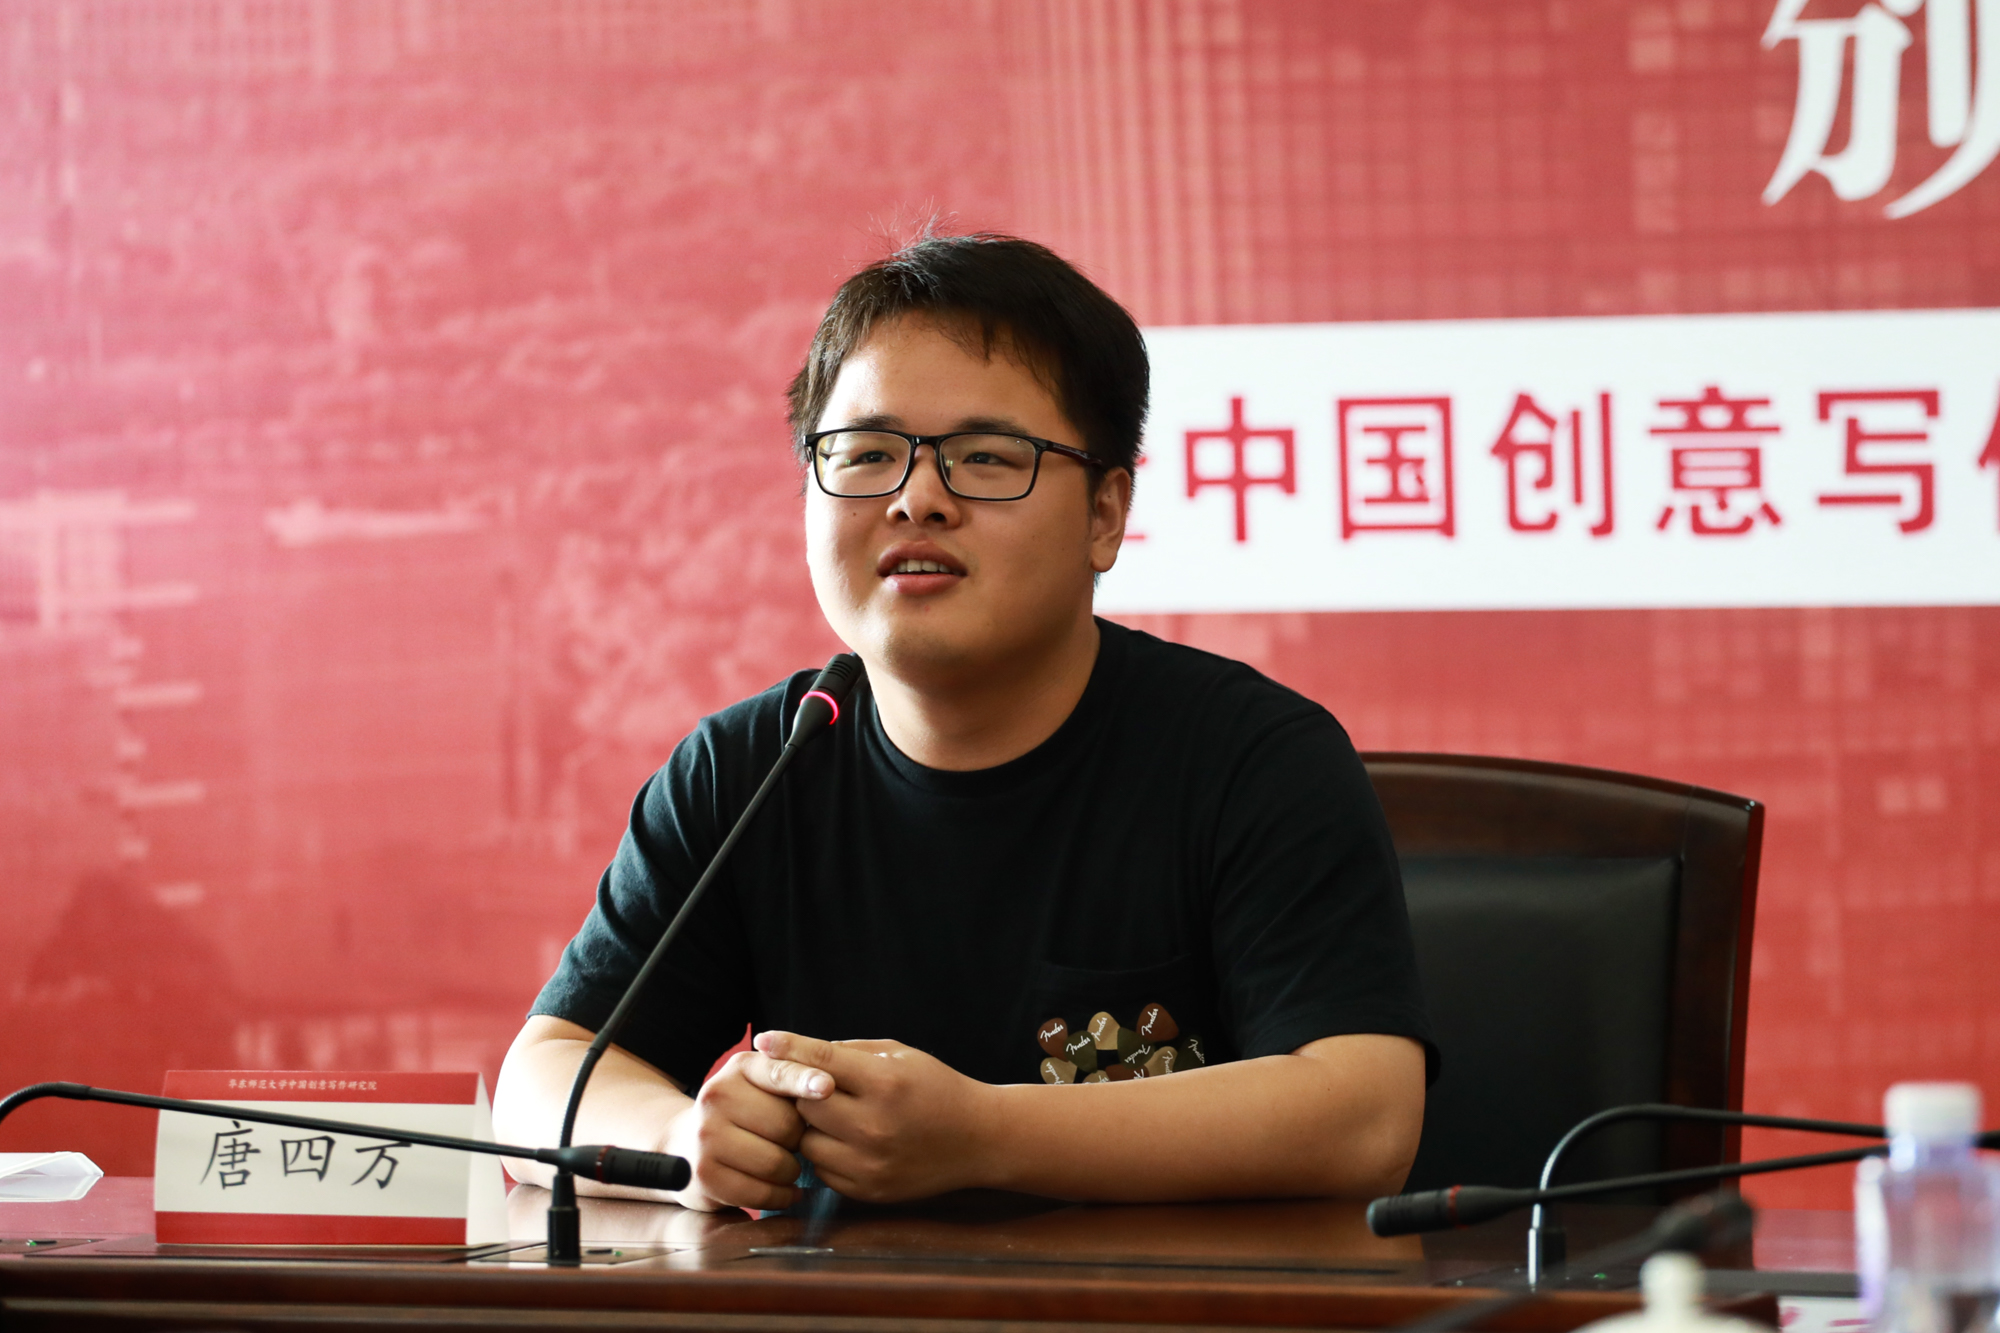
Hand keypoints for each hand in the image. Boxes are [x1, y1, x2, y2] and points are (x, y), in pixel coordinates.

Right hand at [661, 1047, 832, 1211]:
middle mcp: (717, 1096)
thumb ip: (794, 1076)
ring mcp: (707, 1136)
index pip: (779, 1071)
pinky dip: (781, 1196)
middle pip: (786, 1125)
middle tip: (793, 1143)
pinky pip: (760, 1192)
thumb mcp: (763, 1083)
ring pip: (775, 1162)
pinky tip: (784, 1190)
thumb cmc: (744, 1113)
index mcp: (740, 1067)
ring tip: (788, 1166)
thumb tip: (829, 1085)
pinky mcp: (705, 1174)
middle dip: (800, 1139)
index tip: (828, 1087)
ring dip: (792, 1171)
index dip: (804, 1080)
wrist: (687, 1144)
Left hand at [754, 1031, 994, 1203]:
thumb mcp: (899, 1055)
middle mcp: (875, 1125)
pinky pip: (821, 1169)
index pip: (821, 1062)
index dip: (788, 1048)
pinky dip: (824, 1153)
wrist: (978, 1140)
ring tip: (831, 1116)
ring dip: (810, 1126)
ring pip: (806, 1141)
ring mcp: (870, 1163)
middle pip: (805, 1104)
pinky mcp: (867, 1190)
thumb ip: (849, 1052)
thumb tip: (796, 1053)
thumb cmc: (935, 1088)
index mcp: (885, 1083)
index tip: (762, 1039)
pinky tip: (844, 1141)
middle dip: (802, 1092)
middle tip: (810, 1086)